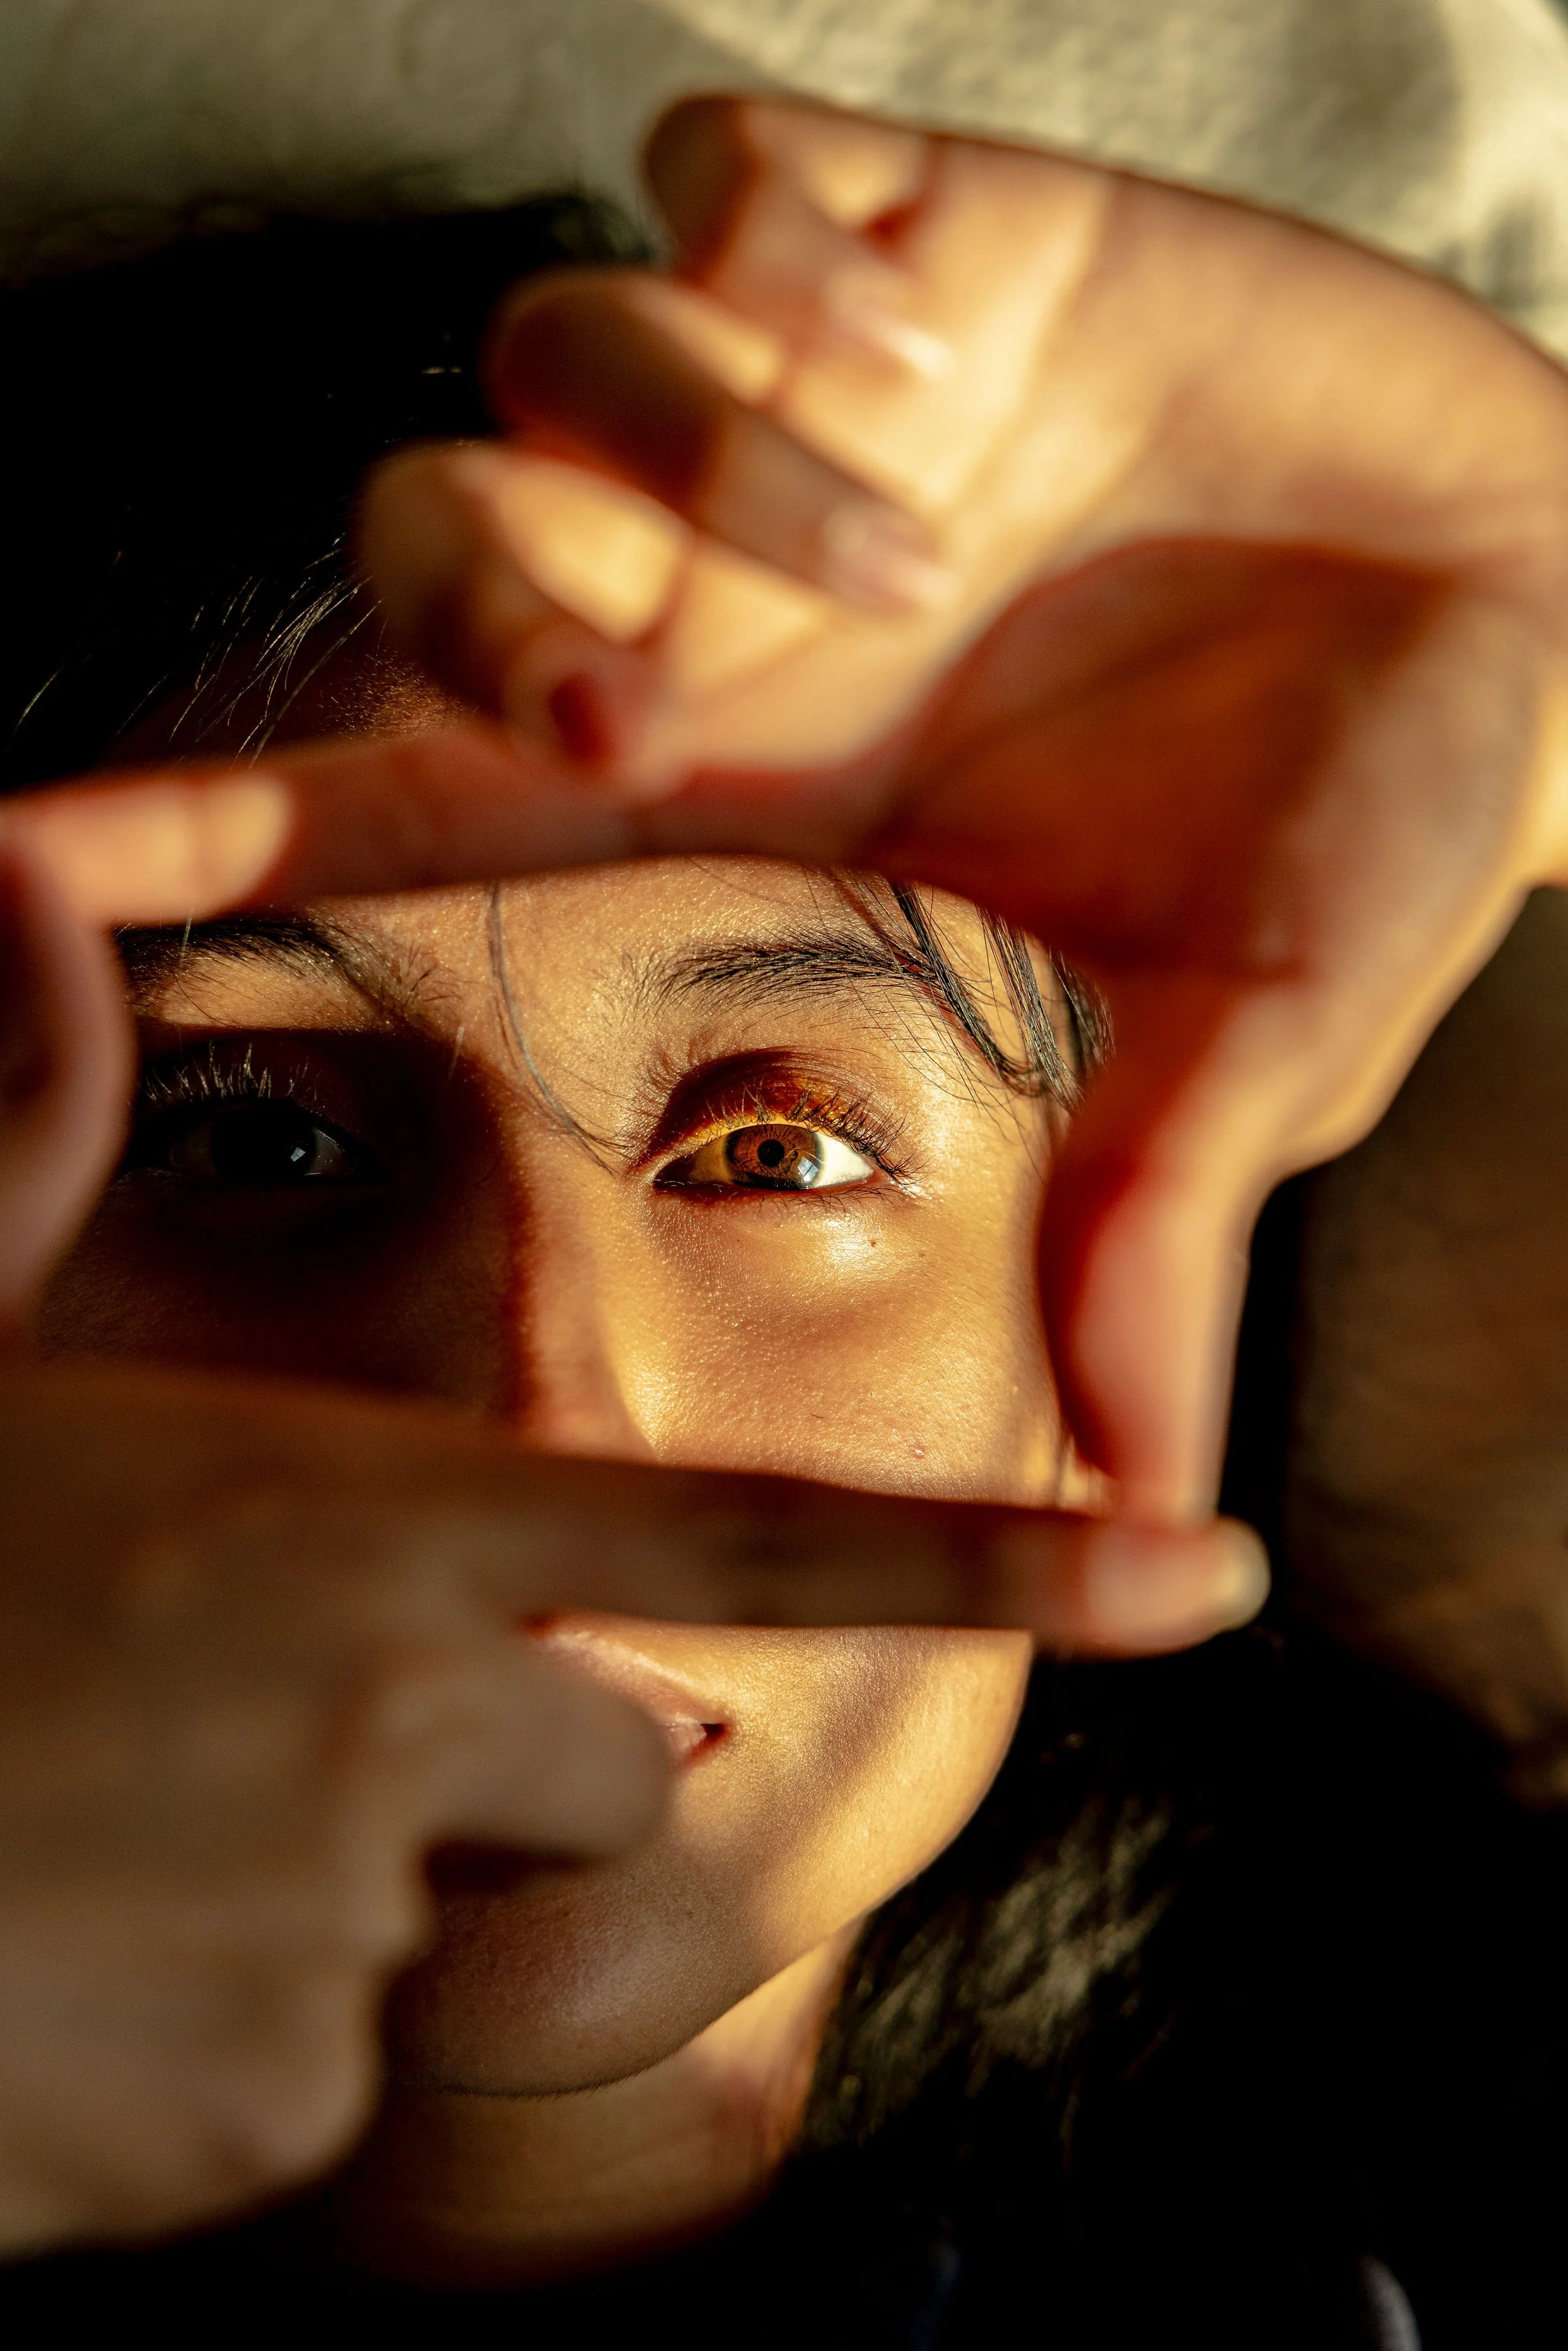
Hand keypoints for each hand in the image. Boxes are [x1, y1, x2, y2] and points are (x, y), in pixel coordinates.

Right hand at [0, 833, 1255, 2254]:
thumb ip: (24, 1154)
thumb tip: (17, 868)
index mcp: (357, 1527)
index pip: (745, 1552)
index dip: (998, 1564)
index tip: (1205, 1581)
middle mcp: (394, 1728)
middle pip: (582, 1758)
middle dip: (463, 1758)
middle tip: (211, 1728)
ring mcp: (323, 1950)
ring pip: (419, 1933)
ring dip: (289, 1901)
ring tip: (79, 1838)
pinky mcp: (241, 2133)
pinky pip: (298, 2078)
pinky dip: (197, 2048)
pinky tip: (49, 1967)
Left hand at [21, 96, 1556, 1524]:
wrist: (1527, 594)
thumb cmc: (1373, 822)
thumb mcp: (1258, 1045)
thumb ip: (1155, 1236)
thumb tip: (1140, 1505)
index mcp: (765, 788)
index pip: (412, 796)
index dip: (205, 821)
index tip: (11, 867)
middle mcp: (731, 590)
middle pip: (427, 542)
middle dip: (488, 611)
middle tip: (649, 694)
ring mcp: (805, 404)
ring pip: (551, 350)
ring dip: (696, 443)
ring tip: (910, 525)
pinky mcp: (913, 227)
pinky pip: (721, 168)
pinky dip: (777, 234)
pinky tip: (925, 332)